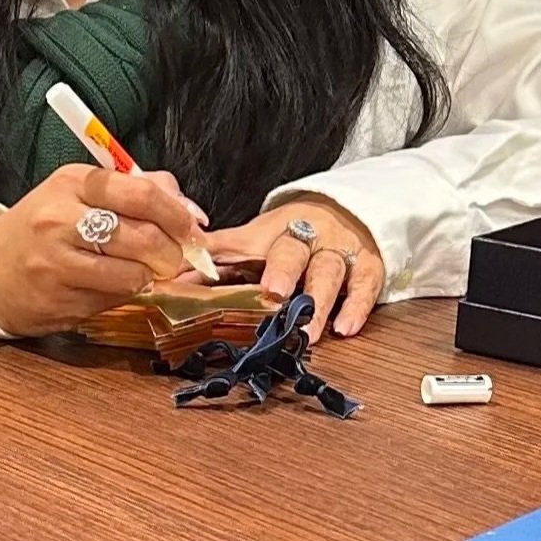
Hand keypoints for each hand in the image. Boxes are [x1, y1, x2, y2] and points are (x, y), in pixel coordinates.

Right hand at [0, 164, 208, 337]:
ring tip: (143, 270)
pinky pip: (114, 300)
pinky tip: (111, 284)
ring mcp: (57, 263)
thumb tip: (190, 210)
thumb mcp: (78, 193)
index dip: (177, 213)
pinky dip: (125, 294)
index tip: (193, 226)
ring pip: (133, 274)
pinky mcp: (58, 300)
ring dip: (150, 277)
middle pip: (143, 236)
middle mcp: (60, 220)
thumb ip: (134, 190)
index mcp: (71, 183)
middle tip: (177, 256)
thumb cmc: (41, 228)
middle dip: (173, 251)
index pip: (140, 192)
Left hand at [202, 198, 383, 337]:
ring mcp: (338, 252)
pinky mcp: (368, 267)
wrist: (348, 210)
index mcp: (271, 231)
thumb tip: (173, 276)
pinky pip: (365, 286)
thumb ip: (219, 257)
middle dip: (282, 270)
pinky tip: (345, 327)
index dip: (226, 257)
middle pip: (291, 251)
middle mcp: (305, 238)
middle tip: (272, 292)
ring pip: (328, 271)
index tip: (210, 275)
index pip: (244, 244)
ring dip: (319, 300)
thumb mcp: (256, 238)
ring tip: (308, 331)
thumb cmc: (293, 231)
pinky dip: (356, 306)